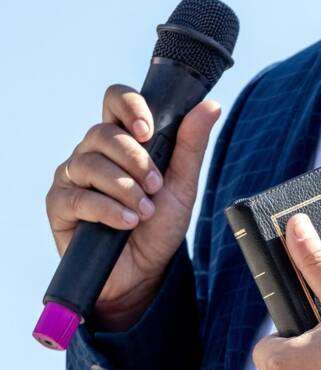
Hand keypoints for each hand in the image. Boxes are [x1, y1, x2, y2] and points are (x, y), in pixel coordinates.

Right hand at [45, 84, 220, 330]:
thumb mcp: (182, 185)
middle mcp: (92, 152)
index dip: (130, 106)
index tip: (149, 131)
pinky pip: (79, 197)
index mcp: (121, 140)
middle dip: (136, 160)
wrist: (144, 270)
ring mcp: (72, 176)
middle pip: (103, 132)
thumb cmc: (160, 224)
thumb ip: (192, 145)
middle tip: (157, 186)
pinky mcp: (60, 205)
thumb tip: (211, 106)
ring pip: (90, 164)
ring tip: (146, 211)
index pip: (115, 100)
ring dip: (126, 188)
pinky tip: (128, 222)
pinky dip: (109, 210)